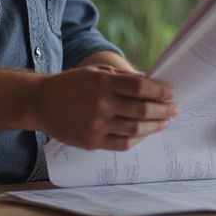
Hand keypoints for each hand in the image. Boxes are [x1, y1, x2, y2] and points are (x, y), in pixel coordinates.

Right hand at [35, 65, 176, 150]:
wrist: (41, 102)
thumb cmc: (71, 84)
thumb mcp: (96, 71)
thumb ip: (122, 77)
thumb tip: (151, 85)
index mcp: (102, 82)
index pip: (141, 88)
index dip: (160, 91)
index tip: (170, 93)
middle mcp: (101, 104)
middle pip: (142, 110)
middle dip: (163, 110)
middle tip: (174, 109)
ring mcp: (96, 125)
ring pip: (136, 129)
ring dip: (155, 126)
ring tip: (164, 122)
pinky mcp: (92, 142)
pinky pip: (122, 144)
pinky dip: (138, 139)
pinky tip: (145, 133)